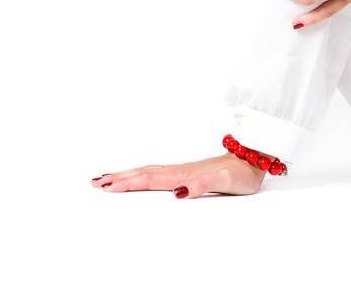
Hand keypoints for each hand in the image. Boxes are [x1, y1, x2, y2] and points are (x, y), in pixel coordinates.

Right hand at [91, 153, 265, 198]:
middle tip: (95, 182)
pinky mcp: (188, 172)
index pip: (151, 179)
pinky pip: (158, 173)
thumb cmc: (242, 173)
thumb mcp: (228, 181)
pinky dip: (142, 174)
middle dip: (119, 178)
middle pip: (144, 173)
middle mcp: (181, 171)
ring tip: (106, 178)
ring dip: (127, 175)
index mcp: (184, 174)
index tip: (106, 186)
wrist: (256, 158)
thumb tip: (180, 192)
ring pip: (149, 172)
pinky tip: (138, 177)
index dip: (128, 183)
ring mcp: (183, 170)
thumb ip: (205, 185)